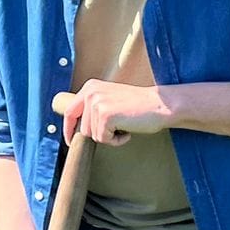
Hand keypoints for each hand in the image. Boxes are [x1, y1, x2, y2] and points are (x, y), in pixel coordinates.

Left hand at [51, 81, 173, 145]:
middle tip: (118, 127)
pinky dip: (117, 140)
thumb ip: (93, 109)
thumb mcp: (110, 100)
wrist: (161, 105)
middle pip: (82, 129)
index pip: (69, 112)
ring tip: (125, 125)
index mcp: (90, 87)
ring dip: (110, 137)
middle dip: (99, 134)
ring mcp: (97, 103)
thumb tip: (76, 130)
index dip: (68, 130)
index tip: (70, 141)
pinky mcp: (105, 116)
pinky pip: (104, 140)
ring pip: (93, 136)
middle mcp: (90, 92)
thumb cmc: (139, 107)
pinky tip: (128, 130)